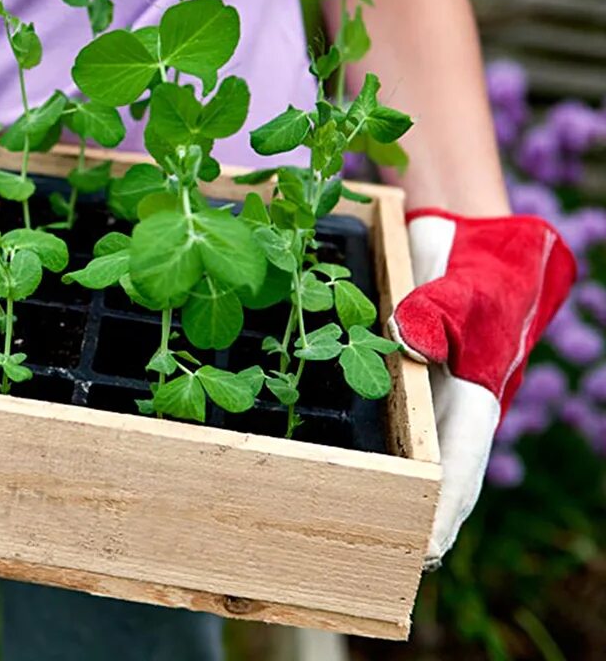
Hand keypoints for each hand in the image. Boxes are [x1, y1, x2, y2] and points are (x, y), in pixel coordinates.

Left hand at [389, 208, 574, 568]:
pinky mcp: (400, 385)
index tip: (425, 551)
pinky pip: (381, 426)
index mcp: (478, 397)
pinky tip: (330, 472)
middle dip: (411, 522)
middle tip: (376, 564)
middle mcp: (451, 410)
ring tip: (353, 538)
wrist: (472, 247)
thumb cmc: (481, 272)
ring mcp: (426, 401)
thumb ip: (437, 311)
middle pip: (433, 480)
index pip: (461, 465)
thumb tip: (407, 341)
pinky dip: (365, 452)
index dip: (443, 509)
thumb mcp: (465, 286)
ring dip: (386, 494)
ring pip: (407, 459)